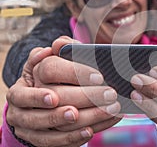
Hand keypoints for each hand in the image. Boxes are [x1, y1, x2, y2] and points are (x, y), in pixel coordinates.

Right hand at [6, 36, 121, 146]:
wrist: (36, 104)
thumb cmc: (54, 78)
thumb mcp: (57, 61)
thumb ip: (64, 50)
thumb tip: (61, 44)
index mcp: (30, 74)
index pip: (49, 69)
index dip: (74, 72)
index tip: (99, 77)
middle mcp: (21, 99)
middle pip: (55, 97)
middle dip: (86, 97)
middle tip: (110, 94)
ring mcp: (26, 121)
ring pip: (53, 122)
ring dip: (85, 118)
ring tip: (108, 111)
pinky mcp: (34, 138)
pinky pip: (53, 142)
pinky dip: (74, 137)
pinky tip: (92, 130)